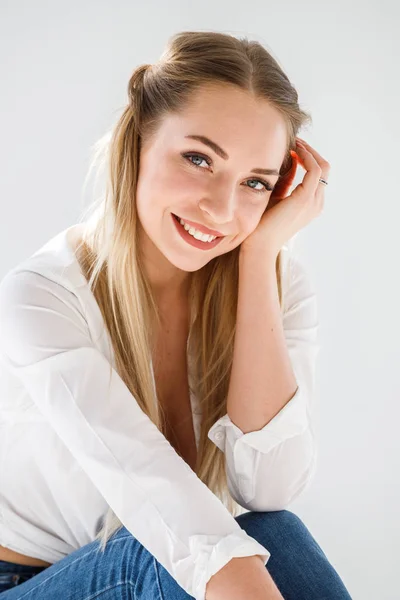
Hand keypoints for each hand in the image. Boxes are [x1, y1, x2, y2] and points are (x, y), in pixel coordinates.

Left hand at [240, 138, 329, 257]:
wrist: (259, 245)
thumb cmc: (262, 225)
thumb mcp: (276, 197)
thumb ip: (286, 181)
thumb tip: (290, 161)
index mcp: (311, 204)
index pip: (318, 173)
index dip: (308, 157)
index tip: (293, 146)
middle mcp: (316, 202)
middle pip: (324, 167)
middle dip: (310, 150)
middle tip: (294, 140)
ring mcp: (313, 201)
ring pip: (322, 166)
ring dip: (308, 150)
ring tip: (293, 142)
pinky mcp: (305, 198)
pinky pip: (314, 169)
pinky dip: (305, 156)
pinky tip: (292, 151)